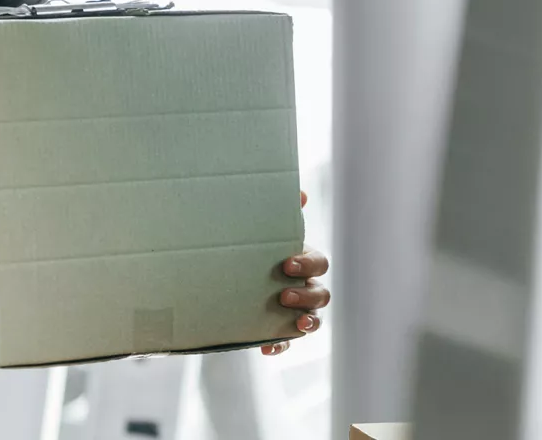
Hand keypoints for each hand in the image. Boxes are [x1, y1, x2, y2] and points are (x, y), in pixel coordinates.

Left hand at [264, 190, 330, 357]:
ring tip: (296, 323)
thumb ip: (278, 212)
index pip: (319, 263)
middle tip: (284, 294)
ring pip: (313, 319)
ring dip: (308, 321)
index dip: (308, 264)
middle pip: (322, 294)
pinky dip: (280, 345)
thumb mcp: (260, 230)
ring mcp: (293, 310)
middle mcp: (303, 286)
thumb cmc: (249, 248)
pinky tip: (267, 348)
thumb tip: (301, 192)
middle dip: (307, 294)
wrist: (220, 276)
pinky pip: (287, 342)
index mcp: (302, 261)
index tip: (286, 264)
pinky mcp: (277, 330)